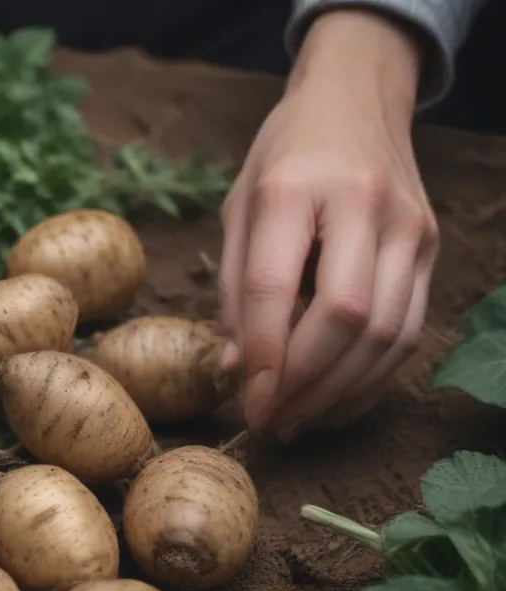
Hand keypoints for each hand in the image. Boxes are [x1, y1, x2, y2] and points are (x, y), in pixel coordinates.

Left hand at [217, 9, 439, 440]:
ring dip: (339, 390)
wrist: (356, 98)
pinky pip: (407, 328)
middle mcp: (360, 204)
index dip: (262, 353)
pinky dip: (372, 375)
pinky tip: (336, 398)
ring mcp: (407, 226)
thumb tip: (237, 368)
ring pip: (385, 332)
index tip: (247, 400)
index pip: (275, 285)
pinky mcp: (431, 246)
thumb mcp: (239, 205)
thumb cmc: (284, 156)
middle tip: (269, 419)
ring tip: (298, 419)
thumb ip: (232, 287)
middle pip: (343, 316)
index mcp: (292, 186)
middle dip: (303, 383)